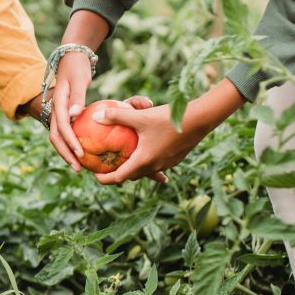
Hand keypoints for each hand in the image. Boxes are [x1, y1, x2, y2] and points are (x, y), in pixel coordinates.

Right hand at [49, 52, 94, 170]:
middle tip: (78, 168)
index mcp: (58, 104)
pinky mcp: (63, 115)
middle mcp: (55, 111)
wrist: (71, 58)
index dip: (70, 142)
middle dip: (65, 154)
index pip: (62, 127)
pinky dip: (70, 144)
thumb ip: (77, 97)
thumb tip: (75, 115)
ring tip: (79, 165)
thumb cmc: (77, 67)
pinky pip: (65, 133)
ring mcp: (58, 114)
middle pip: (56, 137)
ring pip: (58, 137)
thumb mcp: (79, 79)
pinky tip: (83, 152)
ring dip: (66, 152)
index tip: (80, 154)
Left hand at [95, 80, 246, 184]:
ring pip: (145, 170)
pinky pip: (157, 164)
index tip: (94, 174)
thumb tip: (96, 116)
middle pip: (131, 176)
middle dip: (117, 173)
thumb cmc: (168, 118)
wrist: (200, 119)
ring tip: (124, 158)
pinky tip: (146, 150)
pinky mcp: (175, 158)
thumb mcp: (140, 116)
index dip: (104, 179)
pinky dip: (147, 161)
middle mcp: (155, 166)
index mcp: (143, 161)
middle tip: (106, 164)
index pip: (118, 178)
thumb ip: (116, 116)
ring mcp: (167, 164)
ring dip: (133, 167)